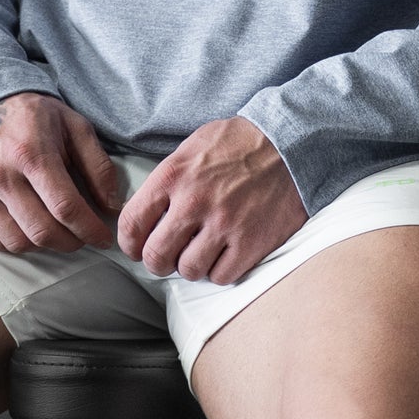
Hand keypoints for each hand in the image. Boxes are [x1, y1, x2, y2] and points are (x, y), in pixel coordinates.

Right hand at [0, 92, 119, 253]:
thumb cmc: (32, 116)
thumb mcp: (74, 126)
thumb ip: (98, 166)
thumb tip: (112, 206)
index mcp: (31, 153)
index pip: (66, 207)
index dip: (90, 229)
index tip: (104, 238)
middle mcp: (1, 175)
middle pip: (43, 231)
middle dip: (72, 242)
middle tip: (83, 236)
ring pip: (18, 242)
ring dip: (45, 246)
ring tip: (59, 232)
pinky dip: (18, 244)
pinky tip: (31, 230)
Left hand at [117, 115, 306, 285]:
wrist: (289, 142)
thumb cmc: (237, 143)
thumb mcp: (191, 148)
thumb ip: (166, 180)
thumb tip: (142, 211)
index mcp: (173, 176)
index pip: (131, 223)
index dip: (129, 244)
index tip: (135, 248)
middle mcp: (194, 202)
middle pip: (156, 256)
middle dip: (157, 261)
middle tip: (166, 257)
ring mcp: (224, 225)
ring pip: (188, 270)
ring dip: (190, 265)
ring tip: (198, 252)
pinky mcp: (251, 242)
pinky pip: (220, 276)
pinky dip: (218, 270)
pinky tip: (223, 254)